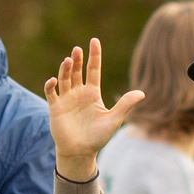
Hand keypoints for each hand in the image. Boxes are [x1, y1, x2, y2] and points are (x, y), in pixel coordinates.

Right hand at [42, 39, 144, 178]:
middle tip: (78, 49)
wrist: (80, 152)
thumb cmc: (97, 137)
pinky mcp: (55, 107)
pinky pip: (52, 93)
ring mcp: (66, 99)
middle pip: (78, 71)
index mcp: (93, 93)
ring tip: (69, 60)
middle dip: (78, 60)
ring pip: (65, 78)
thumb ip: (125, 105)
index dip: (94, 56)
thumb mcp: (113, 119)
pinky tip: (54, 80)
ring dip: (66, 69)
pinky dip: (51, 85)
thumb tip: (142, 93)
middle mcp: (79, 93)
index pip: (93, 70)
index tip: (94, 41)